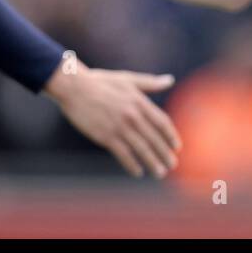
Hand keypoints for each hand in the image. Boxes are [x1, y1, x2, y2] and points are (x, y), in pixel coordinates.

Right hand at [44, 59, 181, 178]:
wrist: (75, 88)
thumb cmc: (101, 82)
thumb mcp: (128, 79)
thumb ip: (150, 83)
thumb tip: (170, 80)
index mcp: (139, 101)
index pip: (162, 122)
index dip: (171, 136)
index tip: (177, 147)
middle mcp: (133, 115)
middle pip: (154, 138)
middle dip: (165, 153)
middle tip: (173, 165)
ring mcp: (120, 127)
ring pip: (141, 149)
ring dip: (153, 162)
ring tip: (160, 173)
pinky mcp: (106, 136)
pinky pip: (123, 154)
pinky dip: (132, 165)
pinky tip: (137, 172)